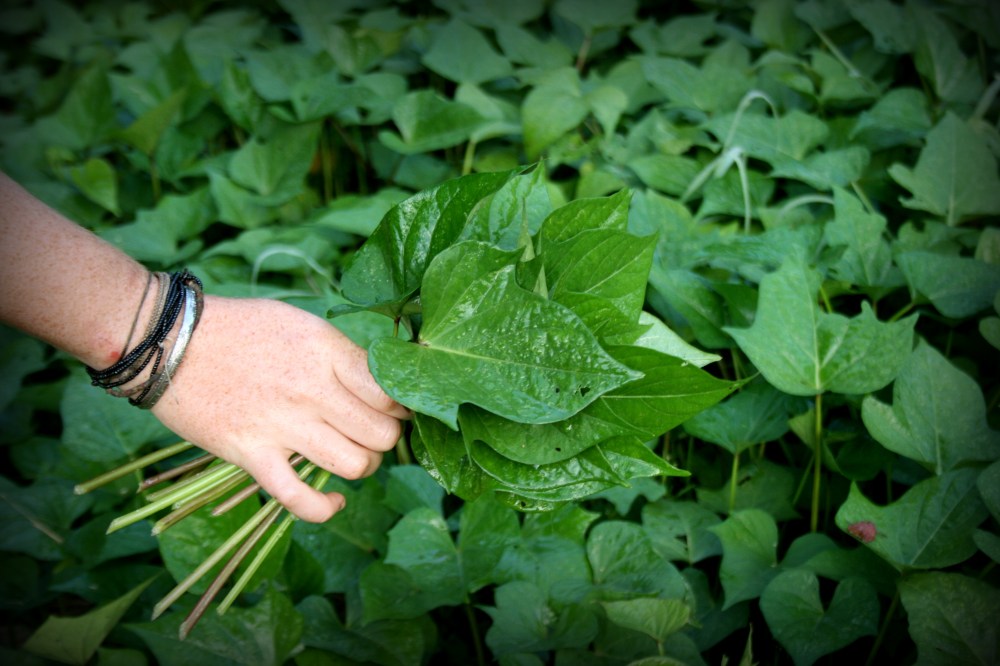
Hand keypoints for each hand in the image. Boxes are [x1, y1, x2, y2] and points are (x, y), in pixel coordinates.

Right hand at [151, 295, 408, 521]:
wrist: (170, 341)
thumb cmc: (240, 328)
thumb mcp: (300, 324)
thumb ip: (340, 353)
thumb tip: (380, 382)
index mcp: (326, 351)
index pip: (390, 392)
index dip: (400, 406)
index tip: (392, 409)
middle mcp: (312, 389)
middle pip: (381, 433)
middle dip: (386, 438)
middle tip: (371, 432)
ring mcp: (283, 424)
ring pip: (355, 465)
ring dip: (362, 467)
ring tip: (352, 456)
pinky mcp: (252, 455)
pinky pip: (301, 498)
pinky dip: (325, 507)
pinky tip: (335, 500)